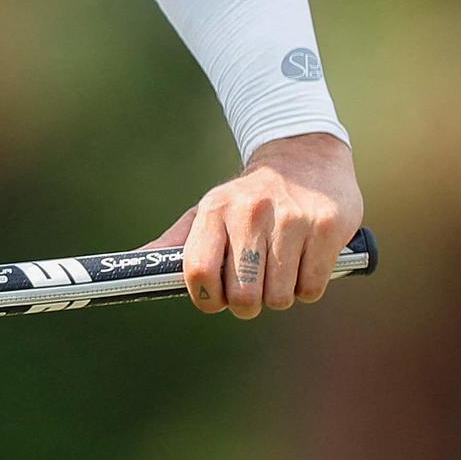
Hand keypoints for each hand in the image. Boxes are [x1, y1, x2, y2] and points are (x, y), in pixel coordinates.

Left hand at [145, 131, 363, 319]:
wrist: (304, 155)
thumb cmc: (248, 198)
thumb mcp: (208, 211)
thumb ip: (174, 244)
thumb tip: (132, 264)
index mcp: (216, 209)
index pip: (199, 273)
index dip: (207, 299)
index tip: (216, 298)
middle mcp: (252, 212)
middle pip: (243, 297)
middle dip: (247, 304)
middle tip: (253, 287)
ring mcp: (293, 219)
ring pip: (279, 298)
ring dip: (279, 296)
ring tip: (280, 268)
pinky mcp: (327, 227)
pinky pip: (311, 289)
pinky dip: (307, 287)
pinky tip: (304, 261)